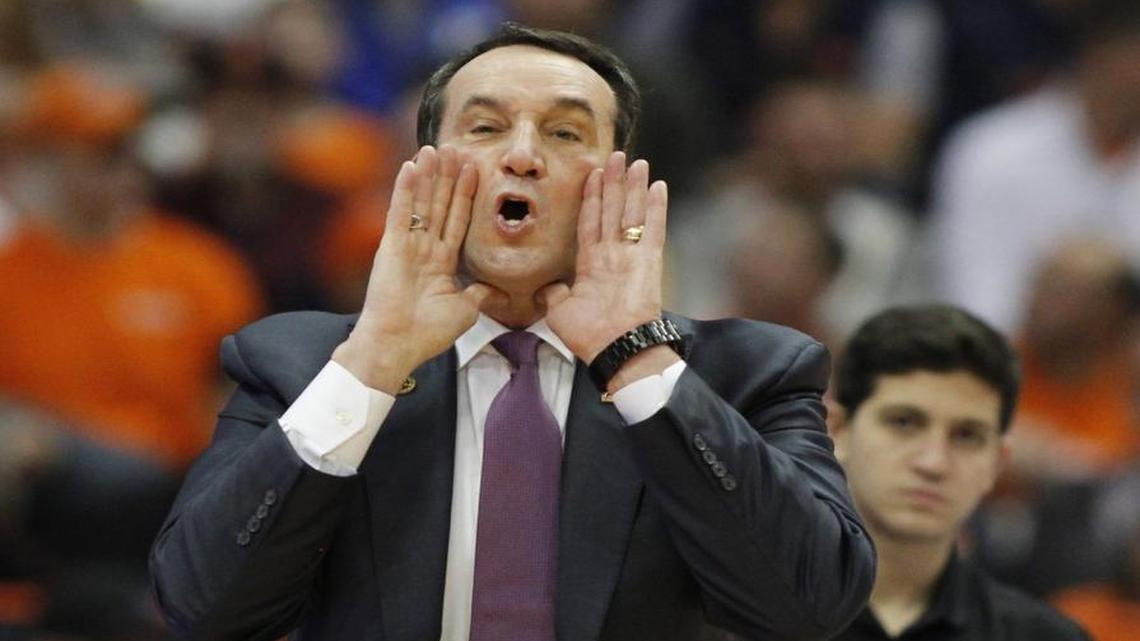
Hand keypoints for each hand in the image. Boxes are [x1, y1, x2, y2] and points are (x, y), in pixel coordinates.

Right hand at [333, 145, 501, 392]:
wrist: (399, 345)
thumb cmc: (429, 333)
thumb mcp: (465, 309)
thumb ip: (478, 292)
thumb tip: (495, 287)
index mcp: (441, 262)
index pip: (457, 220)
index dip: (466, 195)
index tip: (474, 170)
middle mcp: (424, 248)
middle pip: (439, 204)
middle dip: (448, 177)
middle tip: (455, 148)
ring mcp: (406, 245)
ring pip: (421, 202)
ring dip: (428, 175)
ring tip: (434, 148)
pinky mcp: (390, 246)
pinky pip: (399, 212)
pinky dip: (405, 189)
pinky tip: (411, 166)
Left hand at [540, 151, 669, 363]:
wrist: (614, 349)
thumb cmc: (589, 335)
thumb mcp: (559, 311)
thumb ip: (553, 294)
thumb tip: (546, 288)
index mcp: (591, 265)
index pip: (591, 222)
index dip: (591, 198)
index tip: (592, 175)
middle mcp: (613, 255)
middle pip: (612, 210)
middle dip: (613, 182)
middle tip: (616, 156)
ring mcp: (632, 256)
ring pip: (632, 212)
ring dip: (633, 186)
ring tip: (636, 162)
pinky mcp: (650, 260)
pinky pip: (653, 228)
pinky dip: (656, 207)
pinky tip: (657, 185)